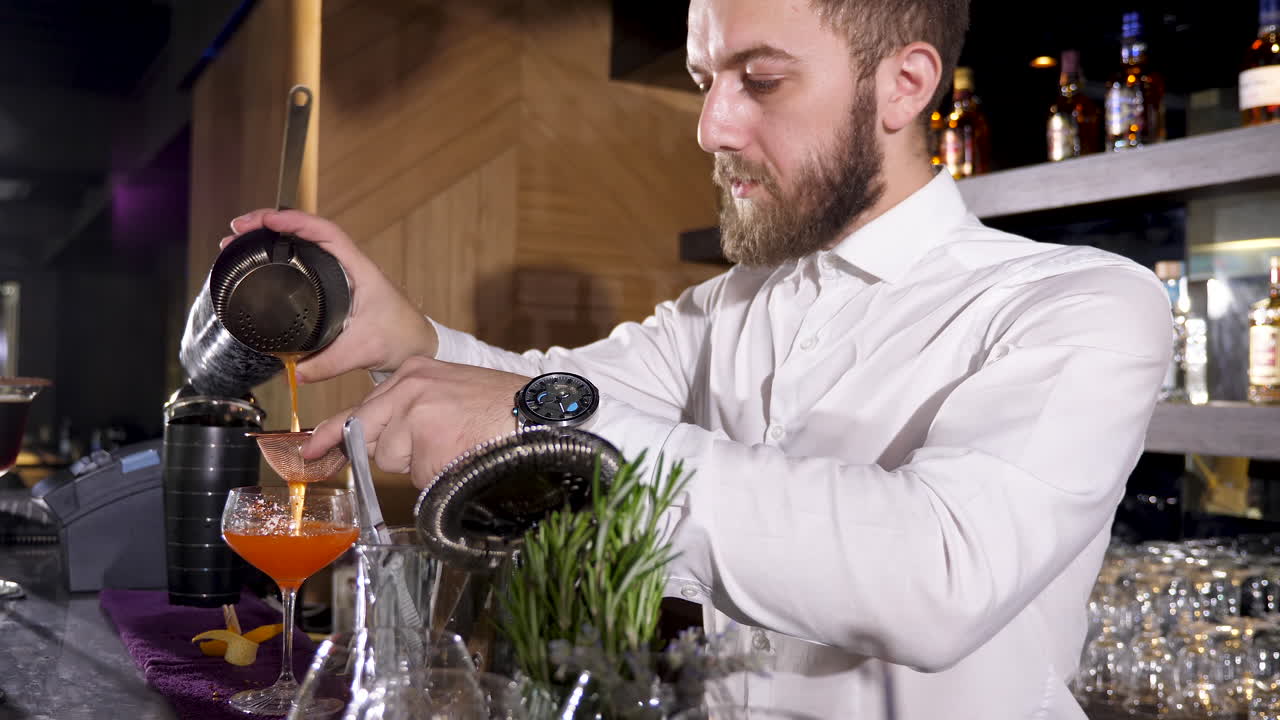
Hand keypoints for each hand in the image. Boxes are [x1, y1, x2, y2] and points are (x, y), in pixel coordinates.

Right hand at [222, 209, 435, 381]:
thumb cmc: (402, 338)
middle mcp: (349, 266)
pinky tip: (261, 262)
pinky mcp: (335, 288)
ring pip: (304, 245)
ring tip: (240, 242)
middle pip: (306, 231)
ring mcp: (341, 275)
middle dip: (270, 225)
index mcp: (359, 269)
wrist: (418, 345)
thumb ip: (329, 363)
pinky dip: (281, 257)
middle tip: (238, 230)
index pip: (325, 232)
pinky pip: (305, 262)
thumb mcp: (364, 350)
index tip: (265, 221)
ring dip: (272, 238)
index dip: (294, 221)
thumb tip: (295, 371)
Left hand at [302, 356, 528, 487]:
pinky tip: (466, 455)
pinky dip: (440, 476)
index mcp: (415, 372)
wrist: (540, 413)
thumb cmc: (505, 406)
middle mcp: (408, 389)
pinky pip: (419, 477)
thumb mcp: (453, 392)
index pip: (361, 407)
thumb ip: (416, 409)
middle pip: (371, 437)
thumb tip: (385, 441)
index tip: (310, 450)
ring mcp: (414, 415)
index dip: (333, 433)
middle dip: (392, 451)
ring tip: (462, 445)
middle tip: (423, 450)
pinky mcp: (426, 441)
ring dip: (423, 465)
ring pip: (395, 460)